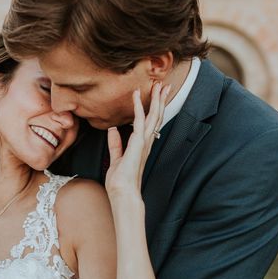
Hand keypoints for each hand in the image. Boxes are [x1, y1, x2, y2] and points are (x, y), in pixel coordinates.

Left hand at [105, 82, 169, 197]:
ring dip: (156, 100)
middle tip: (164, 85)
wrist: (122, 194)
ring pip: (153, 117)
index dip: (153, 108)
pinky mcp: (138, 144)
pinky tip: (137, 97)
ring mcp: (143, 144)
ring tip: (159, 85)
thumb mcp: (115, 160)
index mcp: (141, 146)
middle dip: (160, 101)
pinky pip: (139, 122)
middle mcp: (146, 143)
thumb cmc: (120, 182)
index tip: (155, 95)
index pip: (150, 123)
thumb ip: (116, 145)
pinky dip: (138, 108)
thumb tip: (113, 130)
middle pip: (156, 117)